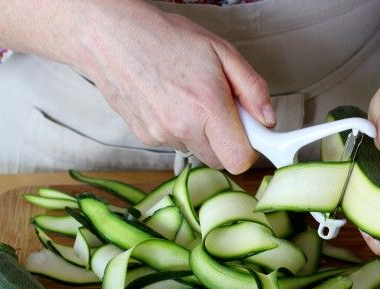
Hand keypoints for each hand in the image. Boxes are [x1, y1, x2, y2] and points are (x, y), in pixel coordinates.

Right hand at [80, 1, 275, 173]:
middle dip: (227, 141)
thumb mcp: (221, 51)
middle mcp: (182, 128)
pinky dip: (180, 129)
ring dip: (202, 134)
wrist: (110, 37)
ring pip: (197, 151)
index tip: (251, 133)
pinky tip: (170, 102)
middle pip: (220, 160)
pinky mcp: (145, 137)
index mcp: (206, 107)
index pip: (239, 160)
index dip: (250, 148)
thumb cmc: (165, 38)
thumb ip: (252, 88)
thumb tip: (268, 120)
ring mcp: (161, 136)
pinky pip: (175, 143)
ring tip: (190, 99)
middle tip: (221, 109)